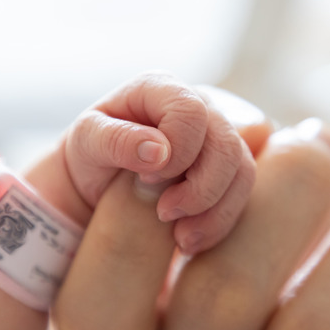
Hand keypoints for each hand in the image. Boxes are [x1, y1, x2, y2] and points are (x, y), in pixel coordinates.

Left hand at [63, 71, 258, 253]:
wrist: (97, 182)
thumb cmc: (90, 154)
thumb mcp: (86, 142)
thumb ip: (116, 139)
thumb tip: (159, 151)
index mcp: (162, 89)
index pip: (191, 112)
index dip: (178, 150)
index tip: (146, 177)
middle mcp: (199, 107)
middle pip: (227, 145)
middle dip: (200, 189)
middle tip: (164, 213)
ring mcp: (218, 138)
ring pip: (243, 172)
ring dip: (213, 211)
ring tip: (178, 237)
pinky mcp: (228, 170)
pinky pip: (241, 196)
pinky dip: (218, 223)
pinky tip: (188, 241)